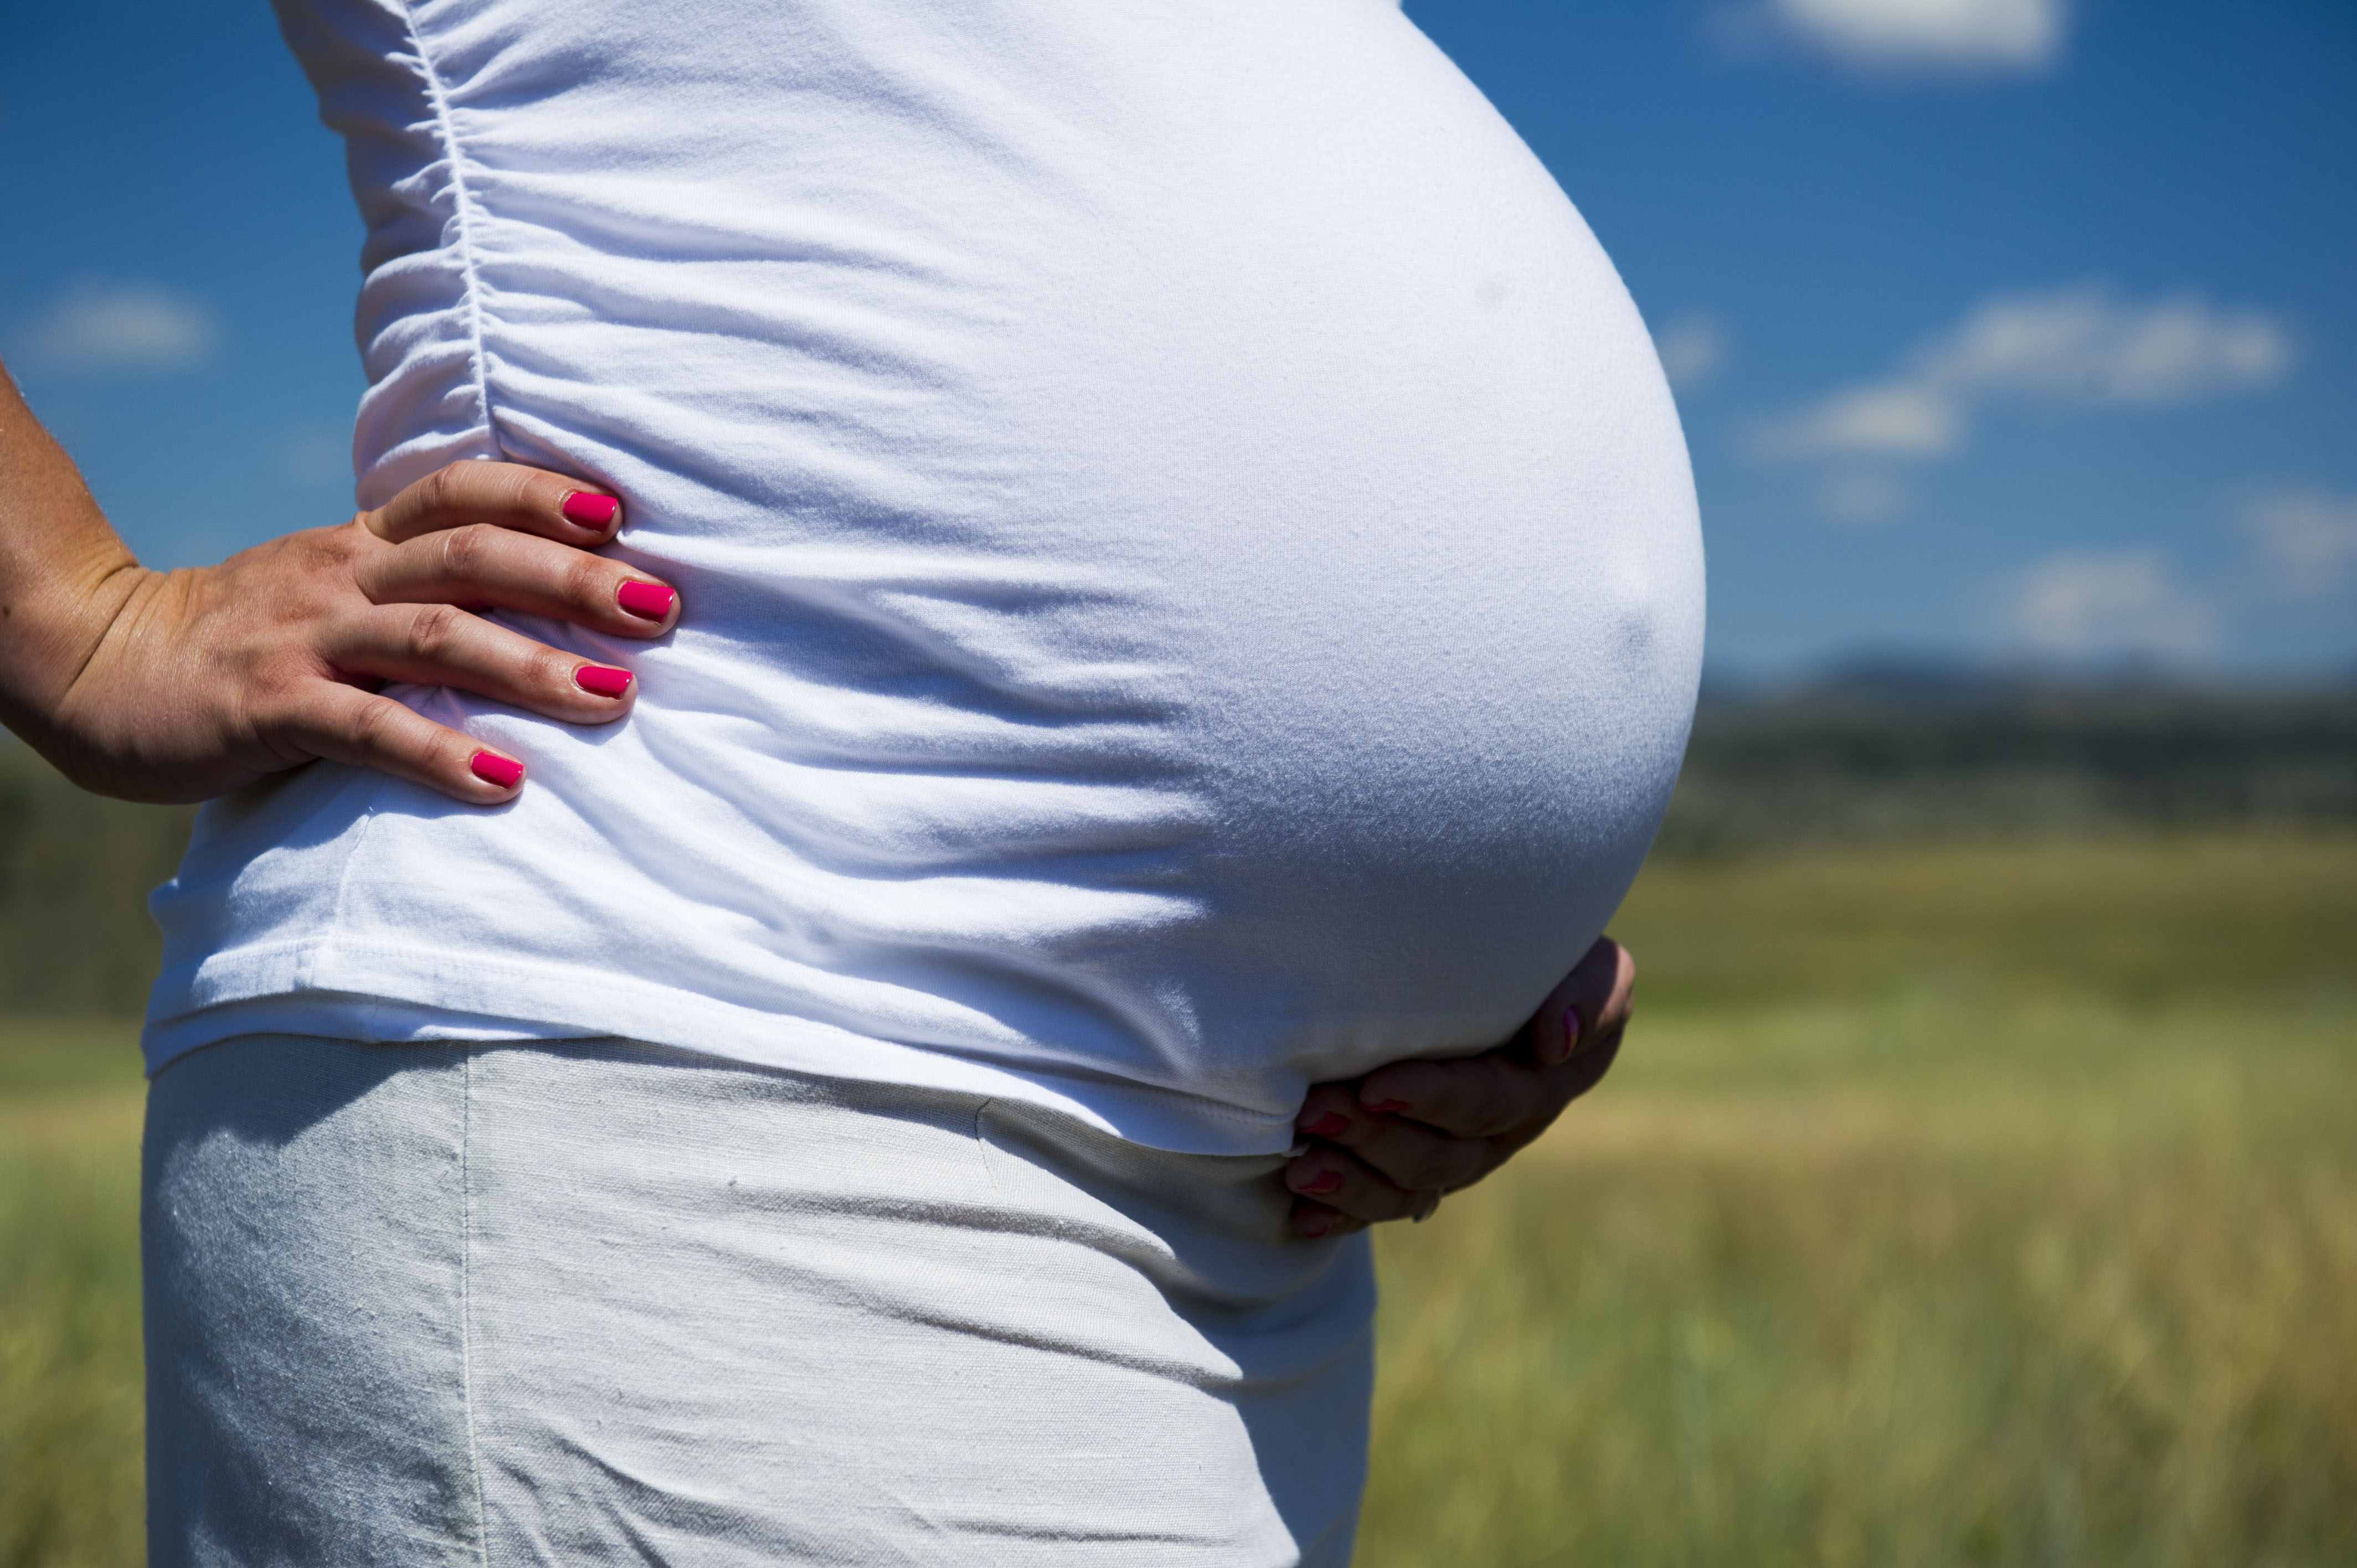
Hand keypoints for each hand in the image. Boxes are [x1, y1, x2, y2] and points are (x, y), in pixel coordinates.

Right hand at [26, 461, 676, 804]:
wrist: (99, 665)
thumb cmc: (248, 636)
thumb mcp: (333, 585)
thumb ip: (418, 582)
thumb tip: (541, 596)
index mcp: (362, 540)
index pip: (463, 493)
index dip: (544, 495)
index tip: (623, 516)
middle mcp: (342, 574)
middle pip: (473, 558)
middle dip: (573, 581)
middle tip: (661, 610)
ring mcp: (305, 638)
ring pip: (434, 639)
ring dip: (531, 667)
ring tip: (614, 697)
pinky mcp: (269, 709)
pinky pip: (368, 730)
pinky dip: (441, 754)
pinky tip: (506, 781)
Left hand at [1284, 935, 1636, 1237]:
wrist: (1513, 968)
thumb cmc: (1549, 955)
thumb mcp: (1595, 965)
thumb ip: (1588, 997)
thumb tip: (1550, 1042)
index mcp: (1544, 1084)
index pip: (1487, 1100)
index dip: (1431, 1098)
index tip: (1375, 1085)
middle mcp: (1503, 1132)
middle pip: (1440, 1153)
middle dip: (1374, 1137)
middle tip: (1314, 1113)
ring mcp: (1461, 1154)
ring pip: (1411, 1188)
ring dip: (1354, 1184)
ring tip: (1302, 1169)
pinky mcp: (1421, 1167)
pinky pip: (1388, 1204)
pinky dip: (1346, 1214)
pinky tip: (1305, 1216)